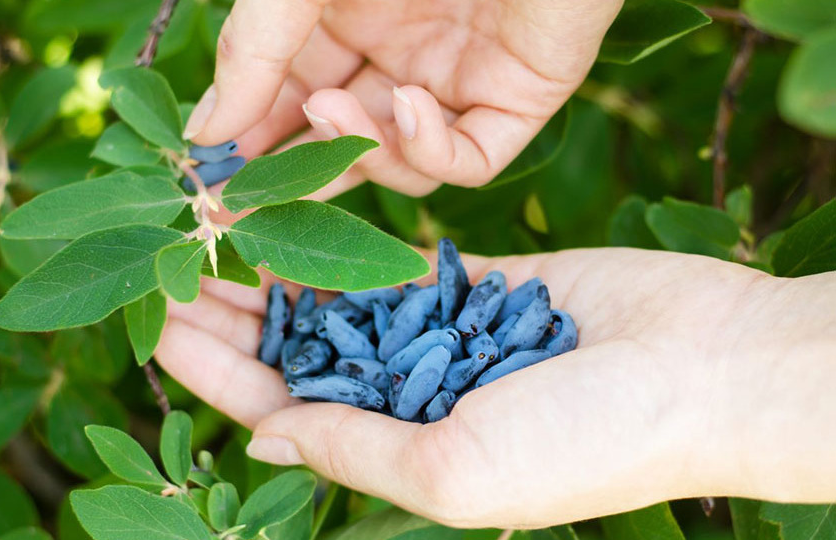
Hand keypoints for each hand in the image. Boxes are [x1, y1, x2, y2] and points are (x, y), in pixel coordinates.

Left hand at [155, 248, 835, 527]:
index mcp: (406, 450)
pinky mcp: (482, 282)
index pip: (289, 411)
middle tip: (171, 270)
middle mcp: (418, 395)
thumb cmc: (590, 441)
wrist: (704, 367)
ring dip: (281, 274)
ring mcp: (448, 335)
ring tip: (216, 241)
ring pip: (343, 302)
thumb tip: (267, 433)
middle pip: (304, 352)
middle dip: (236, 317)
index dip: (221, 372)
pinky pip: (399, 264)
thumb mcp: (457, 472)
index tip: (159, 329)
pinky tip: (296, 226)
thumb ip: (357, 450)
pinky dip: (348, 248)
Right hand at [183, 0, 622, 194]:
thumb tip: (203, 133)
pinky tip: (408, 104)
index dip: (253, 140)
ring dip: (360, 151)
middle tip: (249, 204)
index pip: (290, 99)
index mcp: (345, 18)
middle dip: (297, 172)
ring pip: (401, 161)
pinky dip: (431, 150)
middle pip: (344, 142)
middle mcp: (399, 54)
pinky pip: (470, 160)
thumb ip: (254, 50)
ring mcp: (458, 82)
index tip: (211, 177)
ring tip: (331, 110)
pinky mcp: (518, 99)